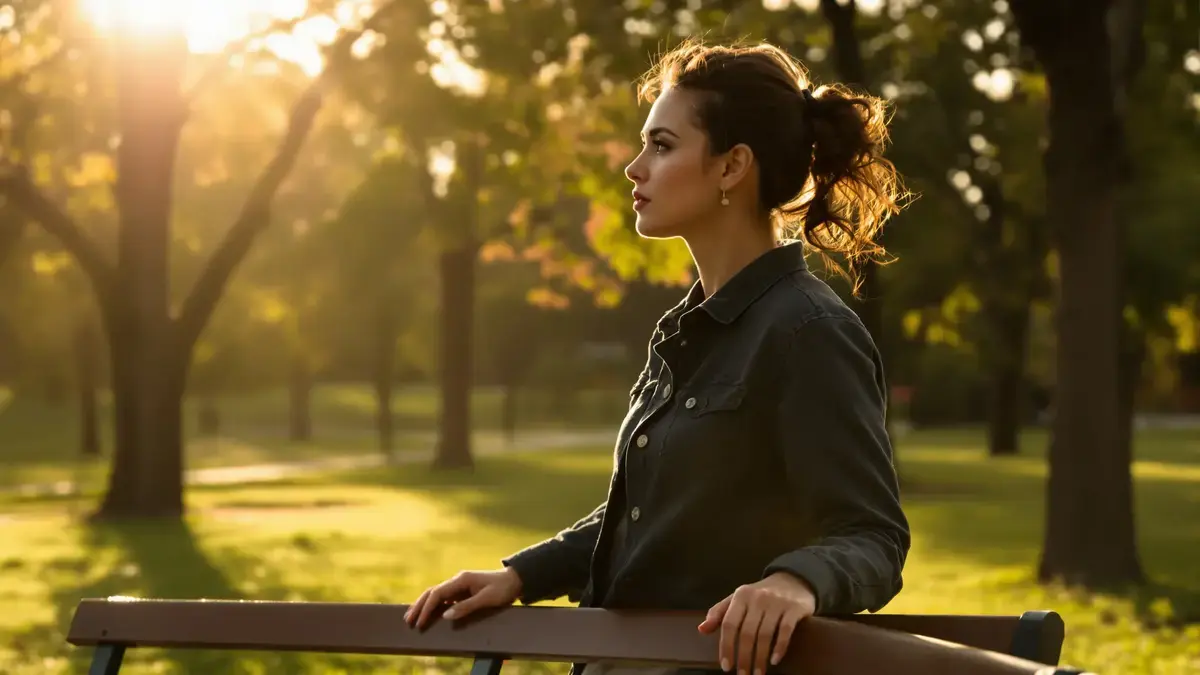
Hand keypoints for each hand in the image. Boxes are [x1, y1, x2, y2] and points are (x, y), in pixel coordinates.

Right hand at [404, 567, 523, 629]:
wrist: (515, 580)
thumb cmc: (502, 588)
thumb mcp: (486, 599)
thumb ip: (466, 607)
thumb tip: (445, 615)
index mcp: (461, 579)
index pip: (437, 594)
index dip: (426, 608)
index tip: (419, 622)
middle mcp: (457, 580)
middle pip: (432, 592)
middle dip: (419, 606)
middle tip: (407, 620)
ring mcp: (459, 584)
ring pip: (436, 594)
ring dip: (423, 605)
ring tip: (412, 617)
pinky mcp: (462, 590)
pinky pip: (444, 597)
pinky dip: (433, 605)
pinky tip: (427, 613)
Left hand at [698, 572, 816, 674]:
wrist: (792, 580)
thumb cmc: (760, 595)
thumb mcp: (738, 599)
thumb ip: (719, 613)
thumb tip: (701, 629)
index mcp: (741, 596)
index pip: (729, 624)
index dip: (726, 647)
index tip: (726, 666)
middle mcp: (758, 598)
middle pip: (747, 633)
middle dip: (743, 657)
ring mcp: (777, 602)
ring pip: (765, 635)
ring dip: (760, 658)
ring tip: (757, 673)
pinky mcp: (794, 608)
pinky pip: (785, 631)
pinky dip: (779, 648)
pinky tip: (774, 661)